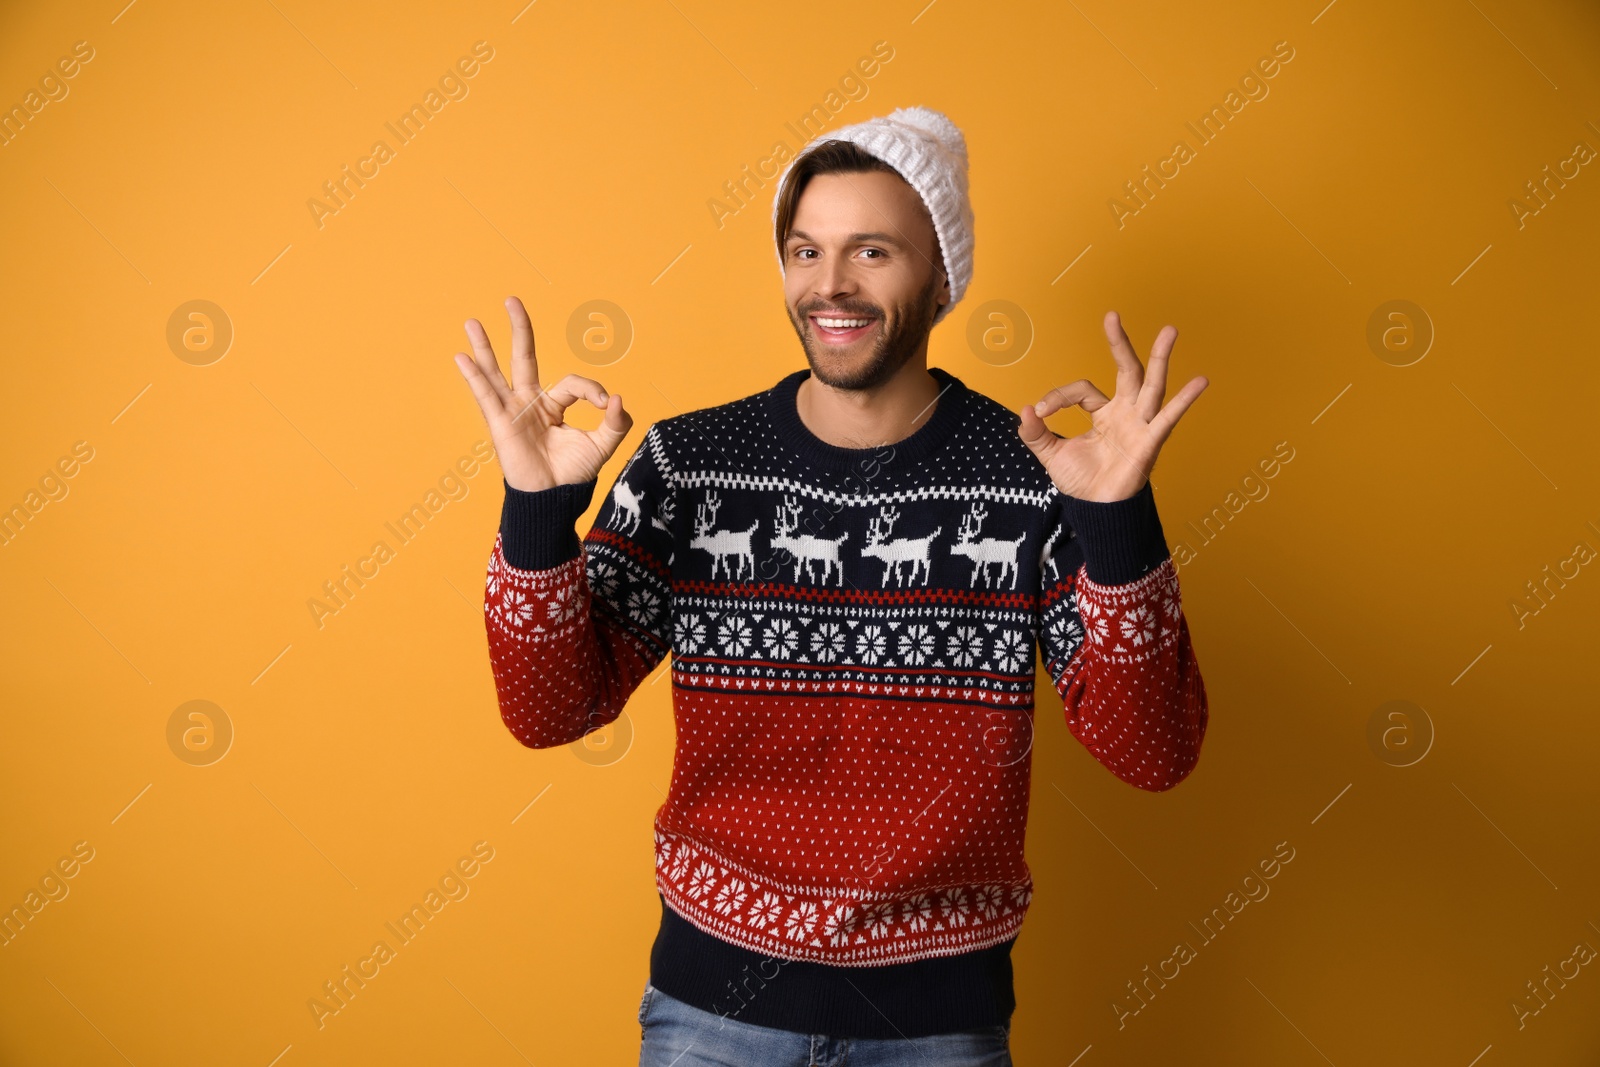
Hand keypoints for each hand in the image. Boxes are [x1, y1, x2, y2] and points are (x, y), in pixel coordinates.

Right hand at [453, 296, 632, 491]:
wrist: (554, 499)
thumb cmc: (573, 474)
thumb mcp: (602, 445)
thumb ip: (614, 423)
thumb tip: (617, 398)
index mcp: (554, 405)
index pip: (572, 382)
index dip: (591, 389)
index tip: (604, 403)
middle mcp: (530, 402)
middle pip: (524, 357)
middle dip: (519, 329)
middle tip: (512, 299)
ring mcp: (512, 411)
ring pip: (497, 372)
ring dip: (484, 347)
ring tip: (472, 321)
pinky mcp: (500, 424)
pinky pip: (486, 396)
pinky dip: (474, 377)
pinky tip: (461, 357)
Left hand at [1018, 311, 1206, 502]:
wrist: (1096, 512)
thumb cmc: (1082, 483)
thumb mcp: (1051, 455)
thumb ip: (1036, 433)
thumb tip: (1025, 410)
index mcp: (1104, 413)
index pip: (1083, 390)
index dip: (1059, 396)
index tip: (1041, 411)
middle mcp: (1125, 413)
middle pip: (1126, 371)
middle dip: (1120, 344)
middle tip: (1112, 316)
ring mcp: (1140, 425)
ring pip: (1151, 386)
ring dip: (1159, 358)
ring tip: (1169, 331)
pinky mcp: (1149, 443)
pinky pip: (1168, 419)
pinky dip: (1184, 401)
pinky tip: (1200, 382)